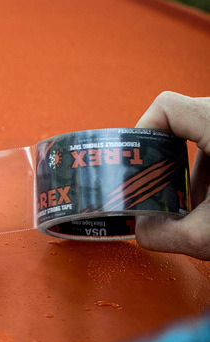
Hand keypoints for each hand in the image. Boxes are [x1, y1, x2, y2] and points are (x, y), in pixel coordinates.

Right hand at [135, 92, 209, 259]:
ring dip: (198, 165)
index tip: (138, 161)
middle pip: (186, 118)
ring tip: (202, 202)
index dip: (144, 131)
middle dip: (170, 157)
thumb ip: (163, 234)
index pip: (167, 107)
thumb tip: (140, 229)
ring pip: (209, 130)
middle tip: (164, 187)